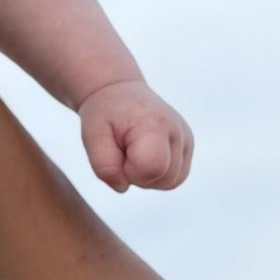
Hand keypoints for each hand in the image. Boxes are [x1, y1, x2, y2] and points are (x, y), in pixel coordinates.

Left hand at [78, 79, 192, 191]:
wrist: (117, 92)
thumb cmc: (104, 114)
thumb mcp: (92, 136)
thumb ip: (104, 166)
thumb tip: (123, 187)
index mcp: (155, 125)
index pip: (152, 169)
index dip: (129, 171)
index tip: (118, 152)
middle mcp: (178, 131)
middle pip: (164, 180)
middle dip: (137, 176)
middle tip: (123, 151)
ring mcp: (186, 139)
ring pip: (171, 182)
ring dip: (147, 177)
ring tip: (132, 152)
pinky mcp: (187, 145)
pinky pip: (175, 177)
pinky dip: (156, 174)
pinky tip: (142, 155)